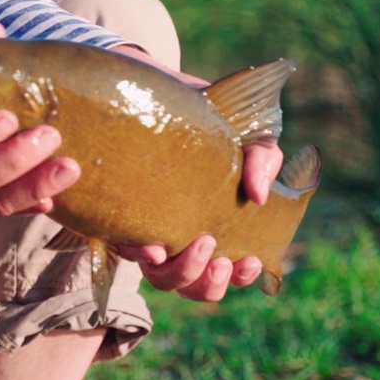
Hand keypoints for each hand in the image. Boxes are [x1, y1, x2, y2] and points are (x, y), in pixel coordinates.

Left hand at [116, 81, 285, 301]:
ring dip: (182, 272)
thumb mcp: (247, 141)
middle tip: (220, 259)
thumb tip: (261, 196)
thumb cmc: (212, 128)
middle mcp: (177, 239)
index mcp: (210, 230)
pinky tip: (153, 245)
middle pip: (190, 285)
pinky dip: (139, 251)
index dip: (238, 278)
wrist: (168, 94)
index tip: (249, 261)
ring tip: (198, 244)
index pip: (224, 272)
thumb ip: (262, 162)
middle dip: (208, 283)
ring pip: (160, 276)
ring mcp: (148, 231)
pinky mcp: (118, 215)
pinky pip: (123, 245)